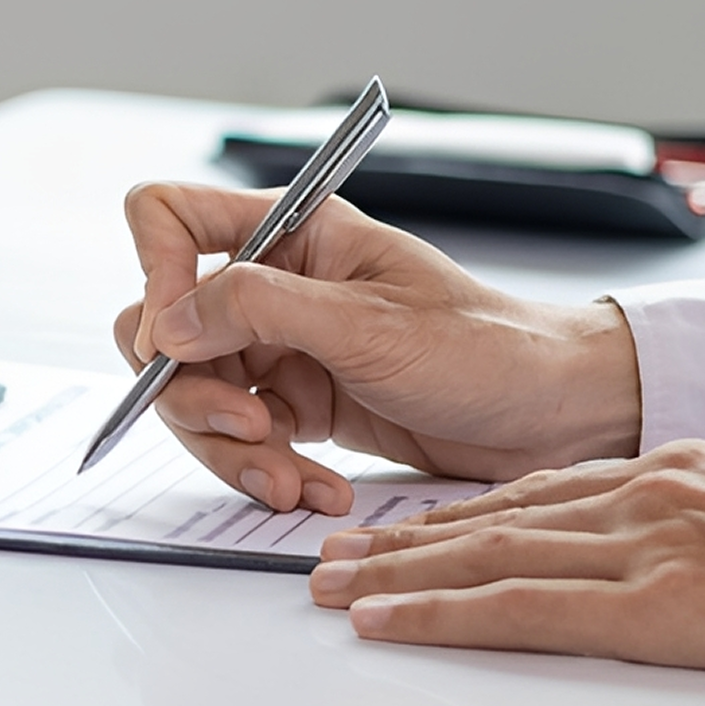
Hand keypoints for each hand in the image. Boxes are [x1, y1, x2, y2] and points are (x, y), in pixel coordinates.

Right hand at [115, 183, 641, 514]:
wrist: (551, 416)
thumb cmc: (486, 348)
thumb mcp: (367, 324)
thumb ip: (258, 308)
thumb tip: (167, 322)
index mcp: (289, 232)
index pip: (168, 218)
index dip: (153, 273)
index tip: (176, 337)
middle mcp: (273, 285)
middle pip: (164, 328)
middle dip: (188, 390)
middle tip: (246, 426)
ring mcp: (278, 347)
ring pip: (193, 395)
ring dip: (228, 448)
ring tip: (288, 479)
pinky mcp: (295, 404)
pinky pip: (239, 440)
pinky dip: (264, 471)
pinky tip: (316, 487)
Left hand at [308, 440, 704, 678]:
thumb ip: (690, 520)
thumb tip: (653, 544)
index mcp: (664, 475)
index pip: (532, 492)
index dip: (454, 512)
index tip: (401, 527)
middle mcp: (638, 499)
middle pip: (490, 519)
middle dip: (402, 540)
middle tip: (331, 555)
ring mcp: (642, 547)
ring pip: (485, 554)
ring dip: (396, 571)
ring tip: (330, 585)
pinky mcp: (658, 604)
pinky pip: (522, 609)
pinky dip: (441, 613)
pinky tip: (386, 620)